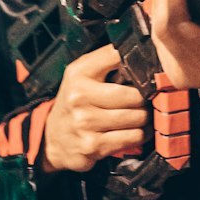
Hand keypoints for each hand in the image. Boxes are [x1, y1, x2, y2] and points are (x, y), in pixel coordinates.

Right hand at [43, 43, 147, 173]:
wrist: (53, 138)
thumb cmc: (75, 103)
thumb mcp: (82, 75)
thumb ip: (107, 61)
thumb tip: (142, 54)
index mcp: (79, 73)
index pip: (117, 57)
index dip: (138, 63)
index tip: (145, 70)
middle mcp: (80, 96)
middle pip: (134, 94)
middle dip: (145, 98)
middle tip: (145, 98)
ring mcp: (86, 122)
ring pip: (137, 117)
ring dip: (146, 117)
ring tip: (141, 114)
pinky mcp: (94, 145)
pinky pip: (134, 137)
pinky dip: (142, 133)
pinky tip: (136, 130)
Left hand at [149, 0, 199, 128]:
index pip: (182, 27)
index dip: (173, 1)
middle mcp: (194, 71)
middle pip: (165, 31)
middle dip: (162, 2)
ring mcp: (179, 74)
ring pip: (158, 36)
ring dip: (158, 10)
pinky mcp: (171, 70)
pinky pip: (158, 42)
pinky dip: (158, 22)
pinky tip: (160, 6)